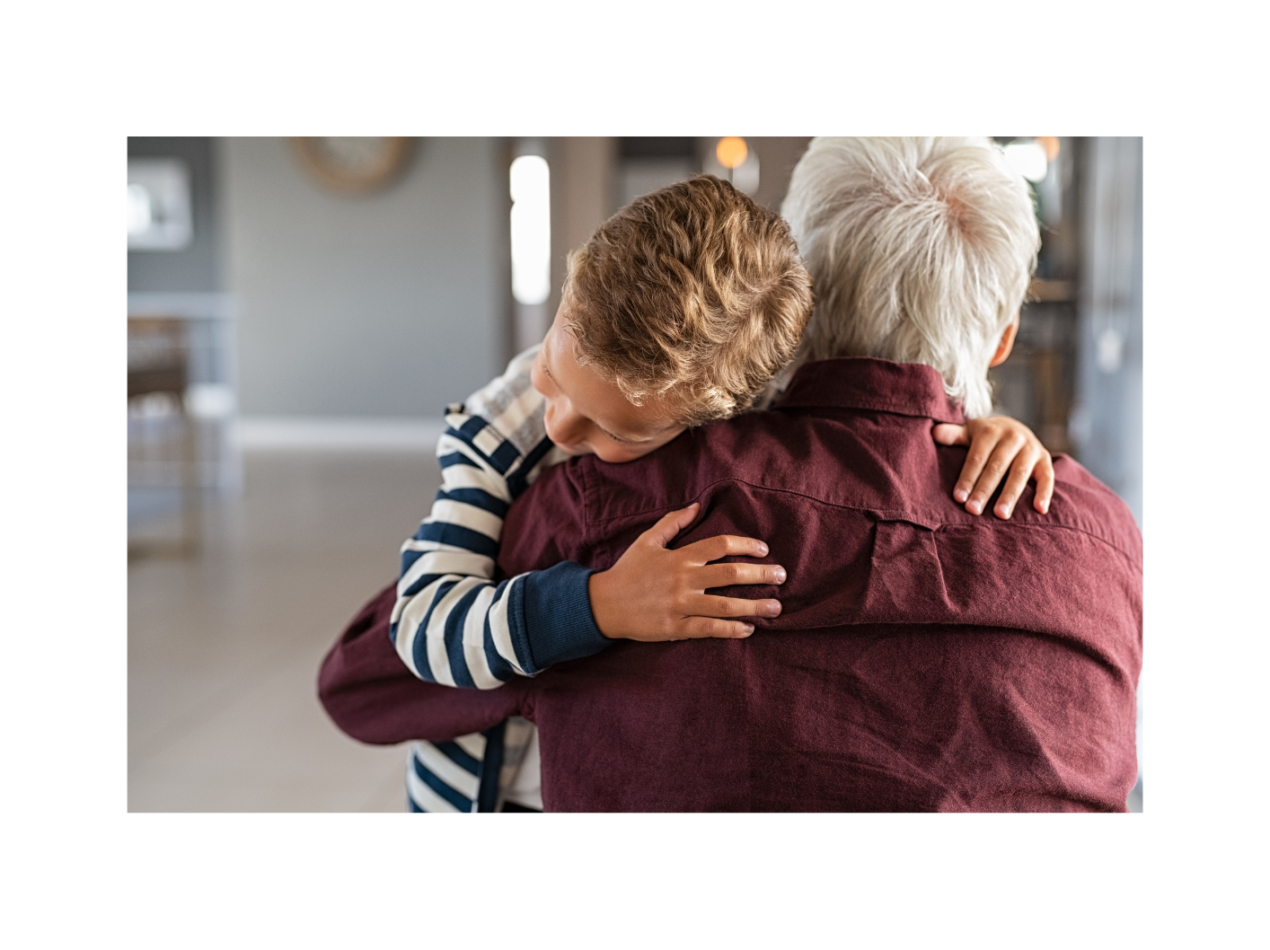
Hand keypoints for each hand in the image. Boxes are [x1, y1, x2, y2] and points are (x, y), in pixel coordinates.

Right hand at [588, 503, 784, 640]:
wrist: (603, 604)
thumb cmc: (628, 570)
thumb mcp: (647, 541)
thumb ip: (673, 522)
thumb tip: (696, 506)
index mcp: (679, 556)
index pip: (720, 545)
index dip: (746, 546)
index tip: (763, 550)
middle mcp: (683, 579)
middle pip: (731, 575)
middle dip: (761, 575)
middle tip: (782, 576)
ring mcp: (680, 605)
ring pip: (726, 606)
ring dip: (755, 606)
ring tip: (776, 607)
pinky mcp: (675, 628)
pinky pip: (710, 630)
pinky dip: (732, 630)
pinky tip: (749, 629)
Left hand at [932, 417, 1053, 518]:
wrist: (1014, 427)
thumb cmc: (985, 437)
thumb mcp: (970, 432)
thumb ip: (954, 435)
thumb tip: (934, 432)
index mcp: (990, 431)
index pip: (977, 457)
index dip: (968, 477)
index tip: (958, 498)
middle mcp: (1013, 437)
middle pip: (996, 467)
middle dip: (984, 489)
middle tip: (973, 510)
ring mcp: (1031, 448)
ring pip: (1020, 473)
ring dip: (1010, 494)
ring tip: (1000, 515)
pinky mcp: (1045, 459)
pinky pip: (1047, 476)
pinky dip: (1045, 492)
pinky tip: (1040, 510)